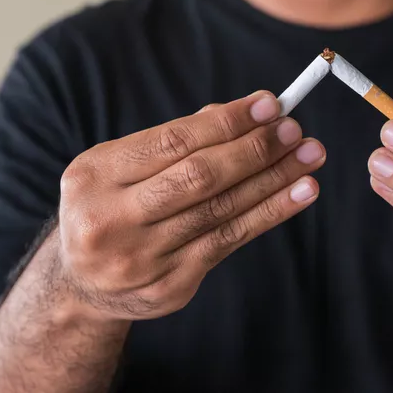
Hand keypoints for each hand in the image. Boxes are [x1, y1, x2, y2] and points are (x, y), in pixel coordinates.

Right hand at [56, 91, 325, 320]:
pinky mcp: (169, 286)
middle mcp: (111, 219)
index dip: (227, 121)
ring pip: (221, 209)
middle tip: (295, 131)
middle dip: (254, 149)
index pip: (174, 141)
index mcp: (95, 175)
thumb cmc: (113, 208)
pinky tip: (300, 193)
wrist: (83, 285)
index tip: (270, 105)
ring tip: (310, 157)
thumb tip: (247, 114)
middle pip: (199, 177)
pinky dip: (270, 213)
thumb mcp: (122, 169)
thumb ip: (175, 143)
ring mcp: (141, 258)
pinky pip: (230, 241)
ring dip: (274, 179)